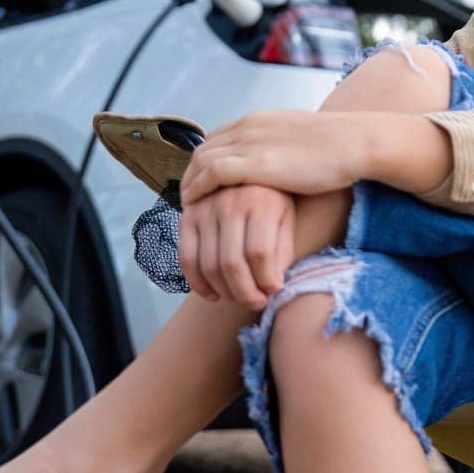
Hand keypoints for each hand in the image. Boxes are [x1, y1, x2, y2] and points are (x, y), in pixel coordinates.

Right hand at [179, 184, 295, 310]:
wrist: (247, 169)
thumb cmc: (274, 199)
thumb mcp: (286, 217)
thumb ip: (282, 250)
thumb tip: (272, 287)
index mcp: (261, 201)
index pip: (259, 253)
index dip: (266, 280)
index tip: (274, 293)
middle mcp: (230, 202)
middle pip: (232, 263)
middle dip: (245, 293)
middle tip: (256, 303)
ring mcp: (205, 208)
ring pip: (208, 264)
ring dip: (224, 291)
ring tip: (240, 298)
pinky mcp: (187, 215)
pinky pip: (187, 257)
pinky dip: (197, 283)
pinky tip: (213, 294)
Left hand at [181, 109, 367, 205]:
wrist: (355, 143)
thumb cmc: (339, 146)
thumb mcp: (301, 138)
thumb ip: (281, 146)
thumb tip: (281, 161)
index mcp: (259, 119)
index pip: (217, 138)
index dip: (204, 160)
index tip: (201, 180)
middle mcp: (248, 126)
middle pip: (204, 148)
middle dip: (191, 172)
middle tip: (188, 196)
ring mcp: (249, 143)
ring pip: (201, 160)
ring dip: (190, 182)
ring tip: (187, 205)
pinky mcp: (254, 163)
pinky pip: (211, 174)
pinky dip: (198, 188)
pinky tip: (195, 204)